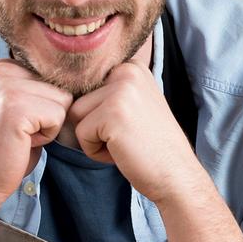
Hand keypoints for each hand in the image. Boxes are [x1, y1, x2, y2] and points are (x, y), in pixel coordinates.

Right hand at [0, 59, 71, 211]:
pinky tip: (23, 142)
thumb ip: (40, 88)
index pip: (55, 77)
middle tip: (23, 131)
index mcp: (3, 66)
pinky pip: (58, 117)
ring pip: (63, 102)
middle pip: (62, 88)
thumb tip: (80, 79)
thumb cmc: (8, 147)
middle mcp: (3, 70)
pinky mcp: (16, 107)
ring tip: (23, 135)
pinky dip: (48, 136)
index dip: (49, 105)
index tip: (22, 120)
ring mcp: (7, 87)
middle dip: (51, 115)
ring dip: (50, 125)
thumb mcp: (23, 106)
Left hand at [67, 62, 202, 206]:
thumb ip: (109, 90)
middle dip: (94, 126)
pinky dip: (96, 152)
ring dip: (93, 138)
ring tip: (125, 144)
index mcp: (132, 66)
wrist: (177, 175)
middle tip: (128, 137)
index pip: (87, 86)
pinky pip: (81, 134)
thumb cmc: (152, 147)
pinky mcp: (113, 112)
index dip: (98, 113)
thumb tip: (65, 90)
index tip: (128, 124)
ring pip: (76, 115)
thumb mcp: (136, 105)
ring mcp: (121, 90)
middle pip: (78, 99)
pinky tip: (123, 152)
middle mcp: (127, 71)